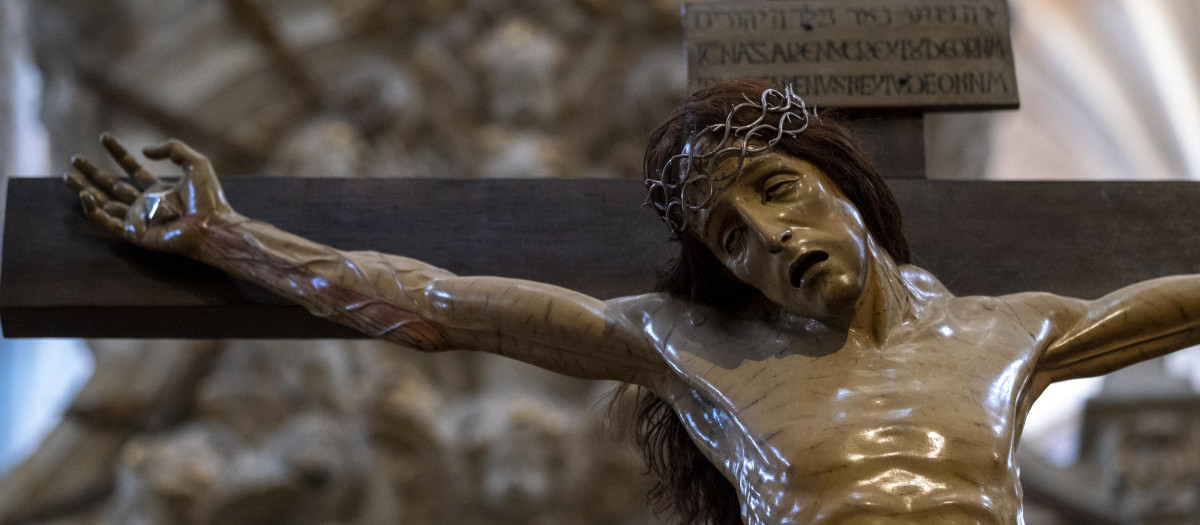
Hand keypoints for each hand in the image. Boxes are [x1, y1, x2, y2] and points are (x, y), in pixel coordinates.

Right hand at [65, 133, 236, 254]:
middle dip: (93, 173)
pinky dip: (93, 211)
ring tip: (68, 177)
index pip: (132, 169)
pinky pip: (108, 223)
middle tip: (75, 159)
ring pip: (104, 204)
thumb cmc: (209, 198)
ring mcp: (139, 219)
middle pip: (112, 186)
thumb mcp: (195, 163)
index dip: (118, 152)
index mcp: (159, 190)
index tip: (104, 136)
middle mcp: (146, 204)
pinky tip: (84, 196)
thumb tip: (144, 150)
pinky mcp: (134, 233)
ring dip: (85, 191)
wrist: (212, 225)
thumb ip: (172, 149)